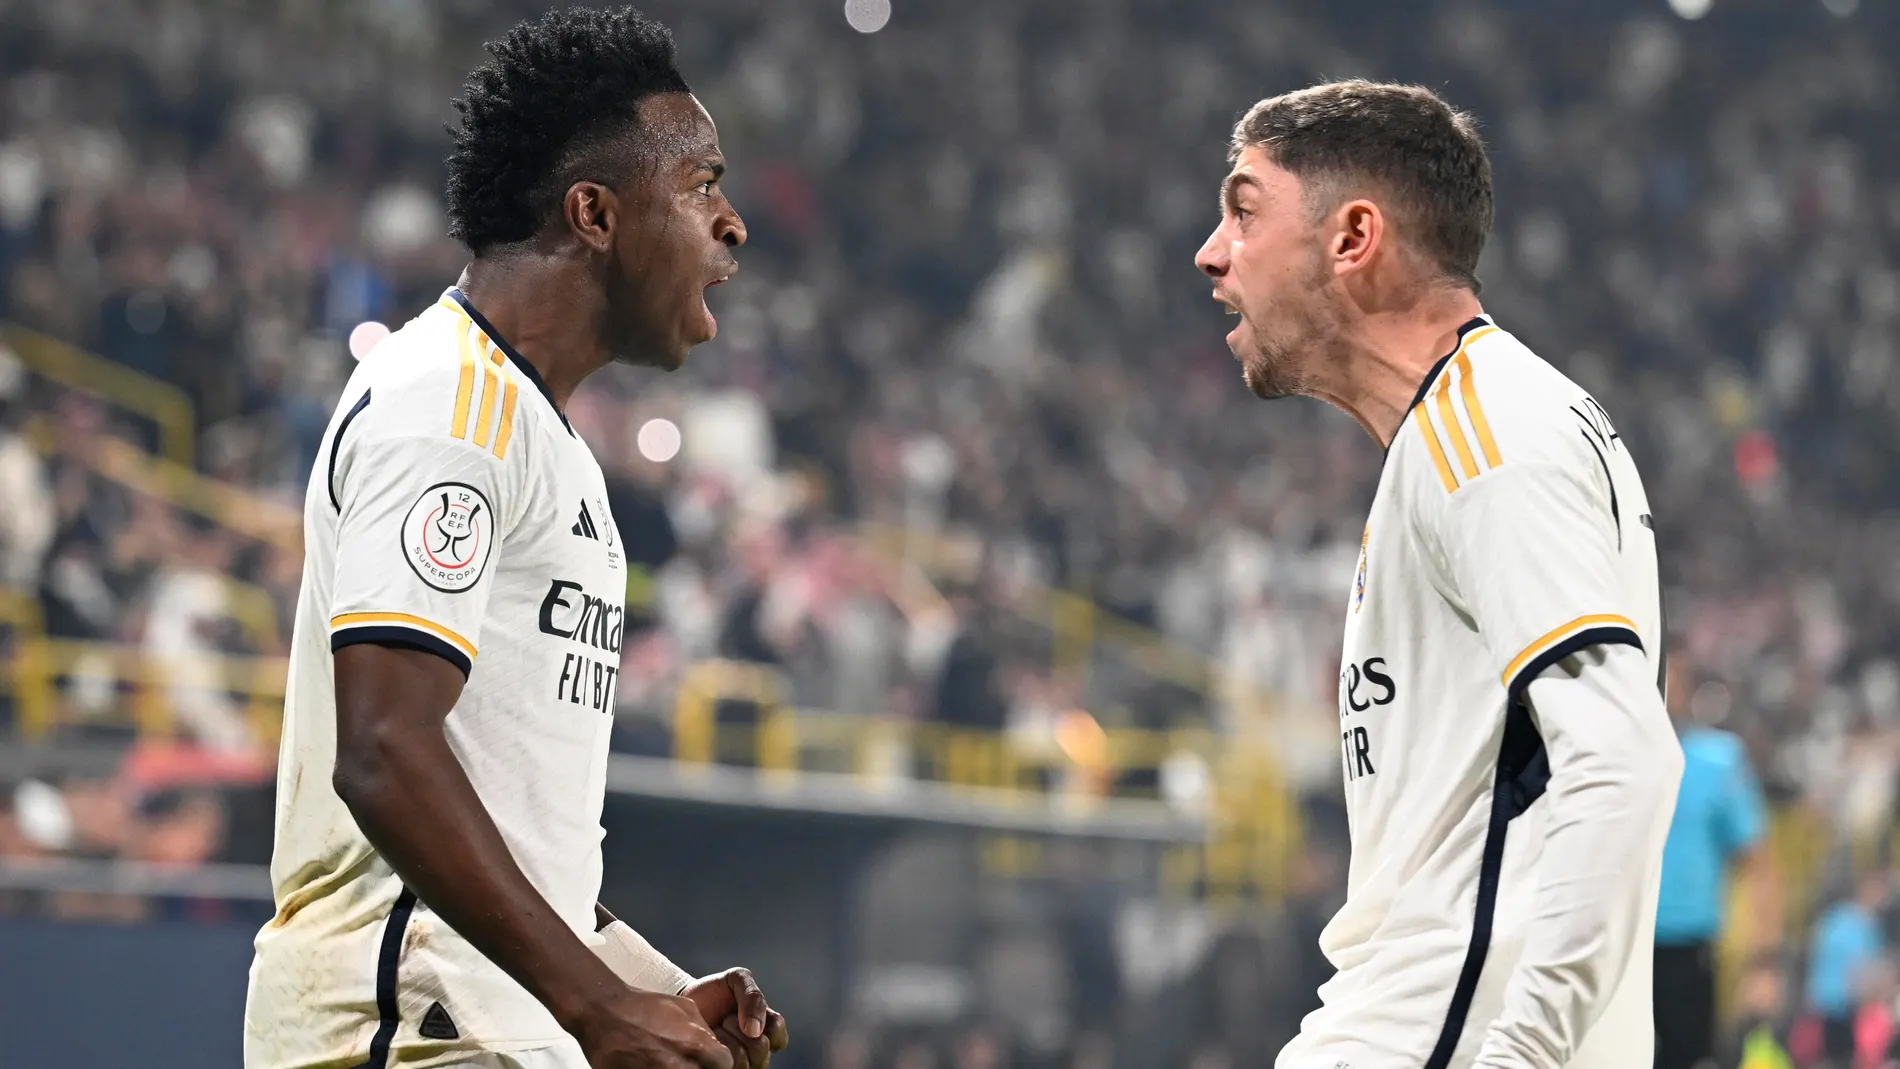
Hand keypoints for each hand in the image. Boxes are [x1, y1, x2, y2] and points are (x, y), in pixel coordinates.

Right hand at [570, 987, 733, 1068]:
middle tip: (688, 1060)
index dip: (718, 1060)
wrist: (604, 1012)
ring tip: (670, 1061)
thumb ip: (704, 1029)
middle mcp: (681, 1066)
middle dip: (701, 1067)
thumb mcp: (685, 1007)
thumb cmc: (642, 1007)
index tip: (709, 1057)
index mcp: (696, 1045)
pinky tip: (652, 1064)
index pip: (725, 1064)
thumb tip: (715, 1044)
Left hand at [682, 968, 789, 1068]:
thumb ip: (754, 997)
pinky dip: (718, 1052)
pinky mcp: (719, 1065)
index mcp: (764, 1027)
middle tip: (727, 1018)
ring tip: (717, 1028)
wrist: (685, 997)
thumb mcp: (737, 979)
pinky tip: (709, 1040)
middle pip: (762, 1051)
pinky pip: (727, 1067)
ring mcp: (737, 1060)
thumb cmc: (715, 990)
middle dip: (743, 1032)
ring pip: (746, 1062)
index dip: (767, 1027)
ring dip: (730, 1042)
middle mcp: (753, 1047)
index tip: (748, 1012)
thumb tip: (755, 1030)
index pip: (779, 1038)